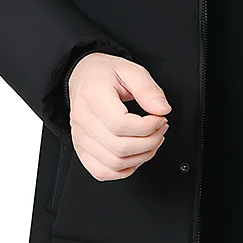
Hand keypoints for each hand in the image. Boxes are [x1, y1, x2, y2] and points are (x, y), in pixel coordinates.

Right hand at [67, 52, 171, 181]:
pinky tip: (135, 155)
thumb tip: (162, 109)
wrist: (82, 76)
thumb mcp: (130, 70)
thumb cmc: (104, 73)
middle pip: (119, 147)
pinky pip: (102, 172)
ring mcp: (80, 137)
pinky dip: (124, 170)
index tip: (160, 118)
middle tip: (160, 129)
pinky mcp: (82, 149)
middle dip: (150, 142)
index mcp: (93, 97)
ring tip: (151, 140)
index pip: (121, 125)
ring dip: (141, 157)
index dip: (148, 126)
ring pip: (113, 163)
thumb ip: (147, 89)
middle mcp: (83, 120)